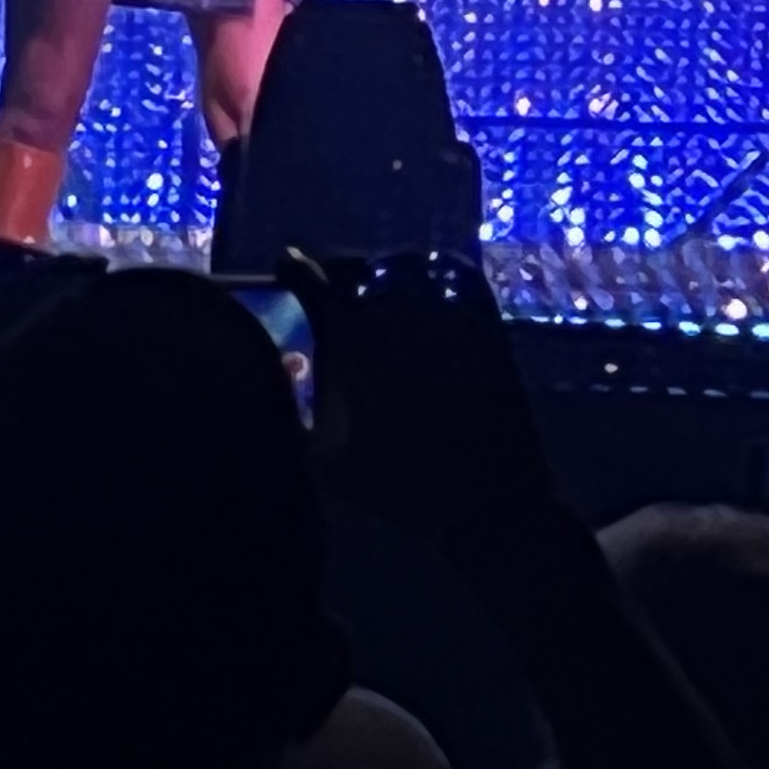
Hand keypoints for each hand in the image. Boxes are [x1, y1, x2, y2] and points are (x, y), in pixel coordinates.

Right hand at [281, 247, 566, 550]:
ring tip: (375, 284)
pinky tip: (426, 287)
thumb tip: (280, 378)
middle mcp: (400, 317)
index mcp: (356, 347)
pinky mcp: (486, 324)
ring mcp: (448, 316)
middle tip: (329, 283)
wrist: (488, 501)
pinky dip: (435, 273)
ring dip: (384, 271)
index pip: (315, 284)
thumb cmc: (405, 488)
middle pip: (360, 268)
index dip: (296, 271)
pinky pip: (456, 275)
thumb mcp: (332, 464)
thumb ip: (297, 419)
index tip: (287, 267)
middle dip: (337, 270)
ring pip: (407, 266)